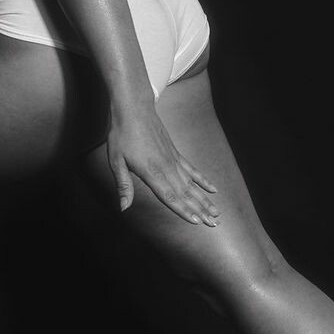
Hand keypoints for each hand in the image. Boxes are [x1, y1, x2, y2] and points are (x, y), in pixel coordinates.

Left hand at [106, 110, 219, 225]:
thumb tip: (123, 208)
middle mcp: (166, 167)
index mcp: (151, 172)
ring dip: (205, 199)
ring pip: (192, 184)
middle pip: (186, 193)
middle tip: (215, 224)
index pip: (170, 196)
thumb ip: (123, 185)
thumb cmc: (121, 135)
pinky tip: (213, 189)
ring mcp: (173, 160)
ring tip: (217, 213)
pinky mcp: (176, 153)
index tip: (197, 222)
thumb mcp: (115, 160)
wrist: (134, 108)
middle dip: (201, 210)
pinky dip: (203, 180)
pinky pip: (192, 170)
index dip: (183, 210)